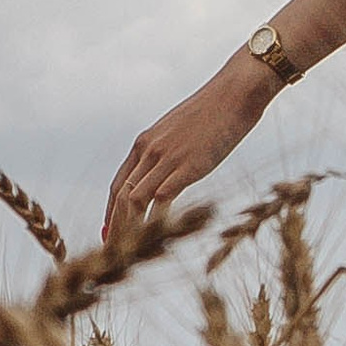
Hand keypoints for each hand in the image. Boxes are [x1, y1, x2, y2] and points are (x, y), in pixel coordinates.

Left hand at [103, 55, 274, 245]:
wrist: (236, 92)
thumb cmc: (217, 109)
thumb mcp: (182, 129)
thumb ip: (170, 150)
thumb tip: (172, 169)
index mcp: (145, 142)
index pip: (118, 184)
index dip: (111, 211)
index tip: (110, 231)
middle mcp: (149, 150)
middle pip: (120, 196)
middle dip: (114, 226)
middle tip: (111, 253)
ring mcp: (166, 158)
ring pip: (134, 200)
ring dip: (128, 229)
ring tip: (127, 253)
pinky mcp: (187, 166)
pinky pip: (161, 199)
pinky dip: (155, 220)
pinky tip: (157, 236)